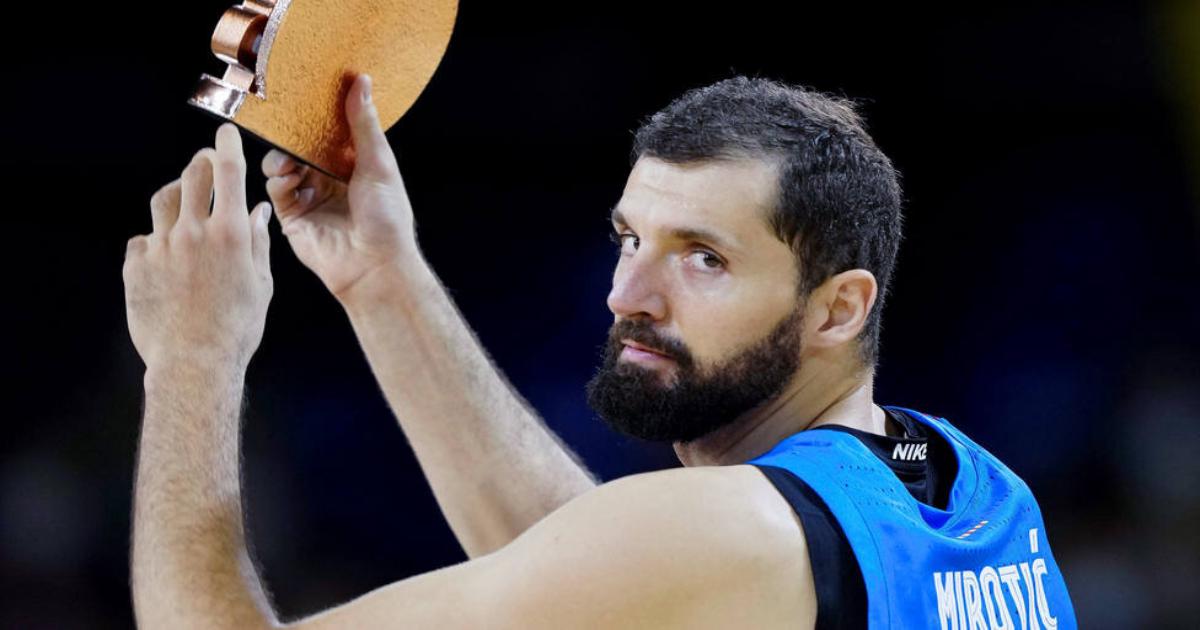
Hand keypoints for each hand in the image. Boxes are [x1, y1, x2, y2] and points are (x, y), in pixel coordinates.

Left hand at [123, 124, 272, 370]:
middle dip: (202, 161)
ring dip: (176, 195)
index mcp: (231, 234)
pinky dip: (157, 240)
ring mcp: (161, 247)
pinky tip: (167, 257)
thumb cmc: (236, 329)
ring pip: (163, 201)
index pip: (228, 174)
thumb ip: (258, 242)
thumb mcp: (262, 285)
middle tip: (206, 161)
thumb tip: (258, 212)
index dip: (227, 146)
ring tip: (184, 204)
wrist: (193, 363)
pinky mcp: (135, 265)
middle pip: (191, 175)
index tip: (226, 132)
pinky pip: (143, 239)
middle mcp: (193, 232)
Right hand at [262, 73, 416, 302]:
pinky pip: (276, 190)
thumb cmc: (387, 218)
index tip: (306, 91)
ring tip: (289, 161)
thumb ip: (363, 124)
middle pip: (302, 147)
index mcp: (353, 166)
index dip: (318, 113)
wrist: (375, 266)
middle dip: (292, 134)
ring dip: (282, 158)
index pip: (329, 132)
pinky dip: (279, 180)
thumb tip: (361, 81)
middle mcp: (330, 180)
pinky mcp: (293, 217)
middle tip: (283, 120)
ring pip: (283, 165)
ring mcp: (310, 197)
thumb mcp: (378, 163)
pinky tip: (289, 179)